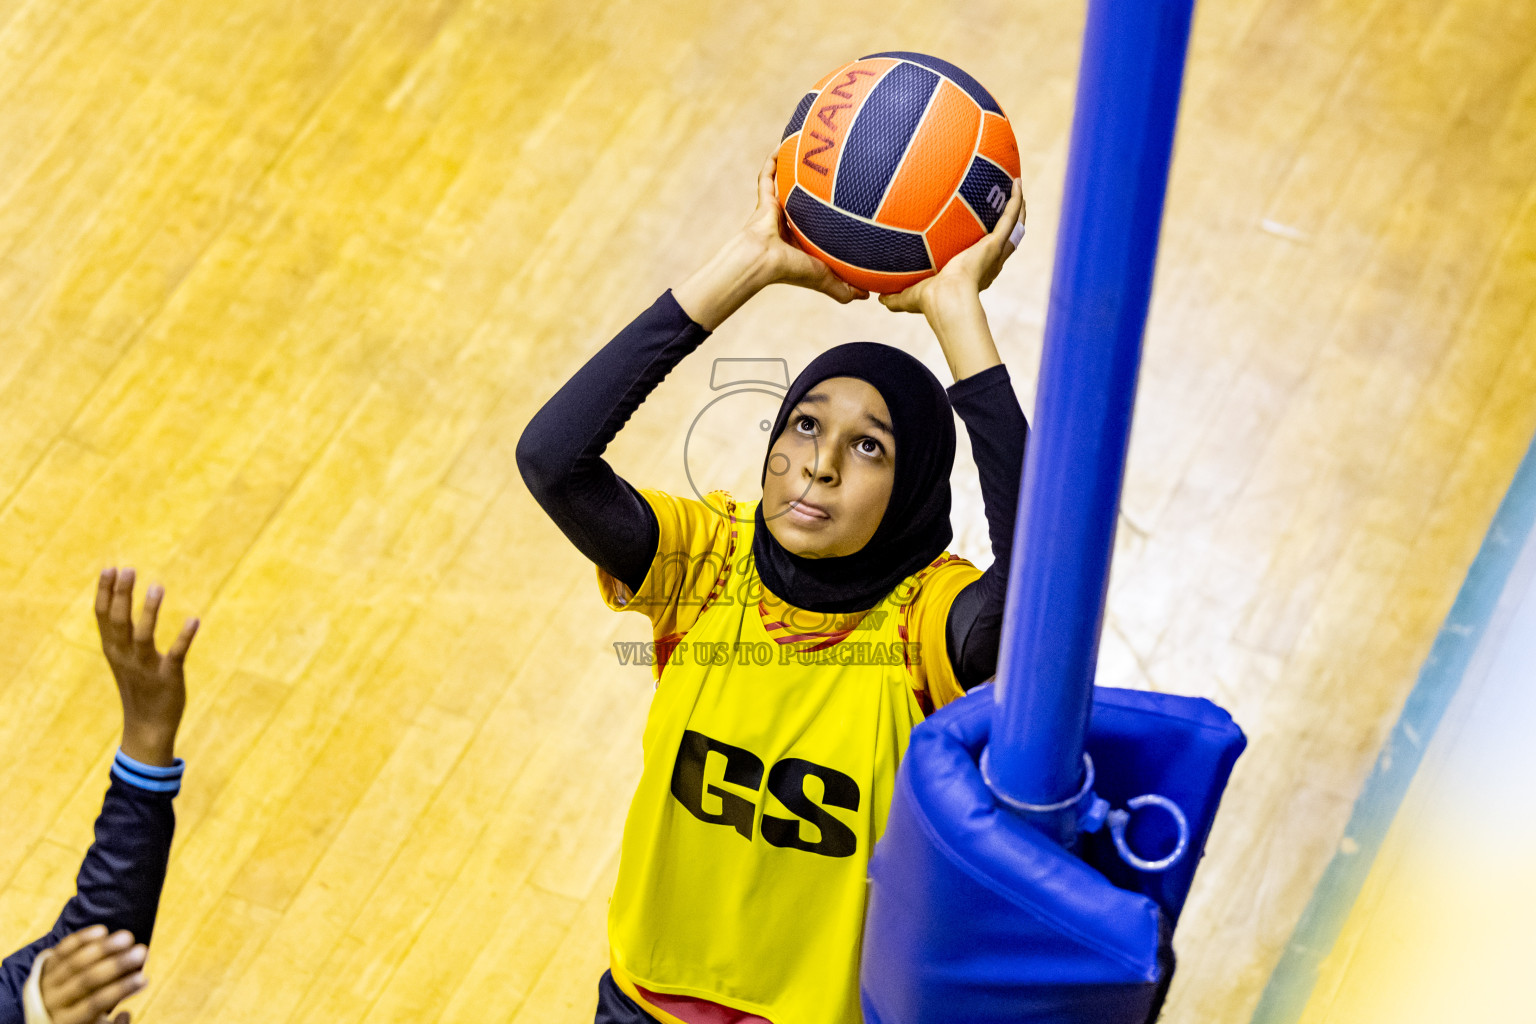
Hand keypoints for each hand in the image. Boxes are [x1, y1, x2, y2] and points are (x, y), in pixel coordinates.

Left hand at [39, 926, 144, 1023]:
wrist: (43, 1014)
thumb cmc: (79, 1023)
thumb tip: (125, 1013)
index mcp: (66, 1021)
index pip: (95, 1003)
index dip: (120, 990)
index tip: (144, 978)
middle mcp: (53, 1001)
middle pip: (86, 981)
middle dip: (116, 965)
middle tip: (142, 951)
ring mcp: (47, 982)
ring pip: (75, 962)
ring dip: (103, 948)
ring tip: (128, 937)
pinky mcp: (46, 965)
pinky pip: (62, 950)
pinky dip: (81, 939)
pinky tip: (102, 931)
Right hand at [94, 568, 197, 767]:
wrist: (147, 726)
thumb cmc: (136, 684)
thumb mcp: (121, 657)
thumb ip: (118, 630)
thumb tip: (118, 596)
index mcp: (113, 650)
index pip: (103, 617)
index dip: (105, 593)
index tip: (110, 568)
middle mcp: (125, 657)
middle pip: (119, 622)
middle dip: (122, 596)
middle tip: (128, 569)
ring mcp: (146, 667)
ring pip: (143, 636)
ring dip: (150, 612)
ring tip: (157, 587)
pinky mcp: (168, 677)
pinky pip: (175, 655)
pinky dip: (184, 638)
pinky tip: (194, 620)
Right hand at [741, 153, 868, 303]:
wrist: (763, 261)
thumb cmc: (792, 270)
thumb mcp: (825, 279)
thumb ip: (844, 288)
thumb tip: (868, 296)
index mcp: (801, 240)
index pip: (816, 226)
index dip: (827, 217)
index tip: (844, 205)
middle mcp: (789, 223)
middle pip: (802, 202)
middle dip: (812, 190)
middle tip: (830, 173)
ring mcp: (775, 210)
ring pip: (784, 185)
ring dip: (791, 170)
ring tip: (805, 151)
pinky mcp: (764, 199)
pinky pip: (767, 175)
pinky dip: (773, 161)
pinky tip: (784, 145)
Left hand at [878, 178, 1023, 316]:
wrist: (946, 299)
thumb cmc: (930, 302)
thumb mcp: (910, 297)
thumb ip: (895, 297)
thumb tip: (878, 298)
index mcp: (973, 271)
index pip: (981, 255)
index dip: (983, 243)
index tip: (980, 231)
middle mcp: (988, 260)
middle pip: (1004, 237)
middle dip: (1006, 221)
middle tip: (1005, 203)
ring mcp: (994, 251)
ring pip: (1013, 224)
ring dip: (1018, 206)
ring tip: (1017, 187)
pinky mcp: (995, 243)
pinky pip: (1010, 217)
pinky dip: (1016, 200)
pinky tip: (1017, 182)